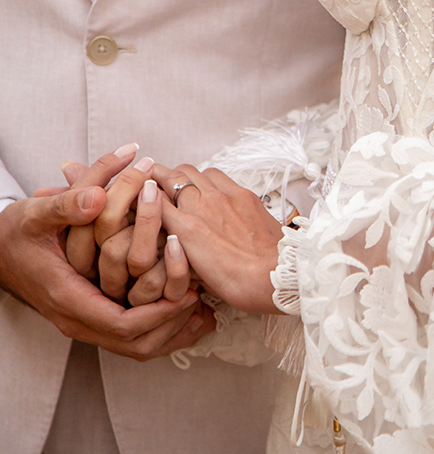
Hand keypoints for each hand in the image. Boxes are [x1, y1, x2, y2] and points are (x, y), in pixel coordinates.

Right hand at [3, 149, 204, 359]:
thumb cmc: (17, 230)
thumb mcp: (38, 211)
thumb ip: (69, 204)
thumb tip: (99, 197)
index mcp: (67, 296)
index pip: (121, 324)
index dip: (158, 313)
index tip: (186, 294)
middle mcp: (76, 317)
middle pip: (134, 345)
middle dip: (171, 327)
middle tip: (200, 300)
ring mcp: (83, 320)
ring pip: (134, 346)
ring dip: (169, 330)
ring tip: (199, 307)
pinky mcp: (90, 314)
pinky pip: (129, 335)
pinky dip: (158, 327)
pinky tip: (182, 307)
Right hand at [153, 163, 281, 313]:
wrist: (278, 275)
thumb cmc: (239, 283)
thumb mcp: (199, 274)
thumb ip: (179, 251)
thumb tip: (169, 239)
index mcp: (186, 229)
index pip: (152, 199)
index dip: (139, 194)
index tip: (135, 193)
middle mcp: (202, 205)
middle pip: (170, 175)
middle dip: (158, 178)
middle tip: (154, 185)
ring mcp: (224, 195)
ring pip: (194, 170)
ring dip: (184, 175)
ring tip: (182, 187)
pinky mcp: (244, 194)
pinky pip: (218, 175)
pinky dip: (208, 179)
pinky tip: (210, 192)